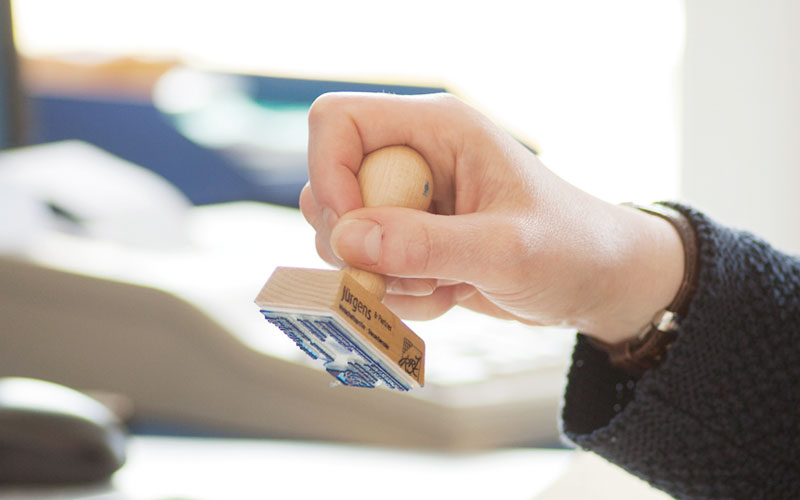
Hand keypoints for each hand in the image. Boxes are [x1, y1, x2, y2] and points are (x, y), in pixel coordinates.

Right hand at [299, 92, 683, 343]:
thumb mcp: (505, 248)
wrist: (597, 283)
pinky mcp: (412, 242)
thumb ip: (426, 245)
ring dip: (383, 277)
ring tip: (445, 285)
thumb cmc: (571, 248)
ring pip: (344, 238)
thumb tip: (345, 241)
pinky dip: (401, 296)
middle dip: (357, 244)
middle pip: (329, 188)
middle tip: (405, 276)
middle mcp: (414, 159)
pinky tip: (451, 293)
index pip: (337, 123)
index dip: (328, 174)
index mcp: (437, 129)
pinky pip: (369, 271)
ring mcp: (411, 203)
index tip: (351, 234)